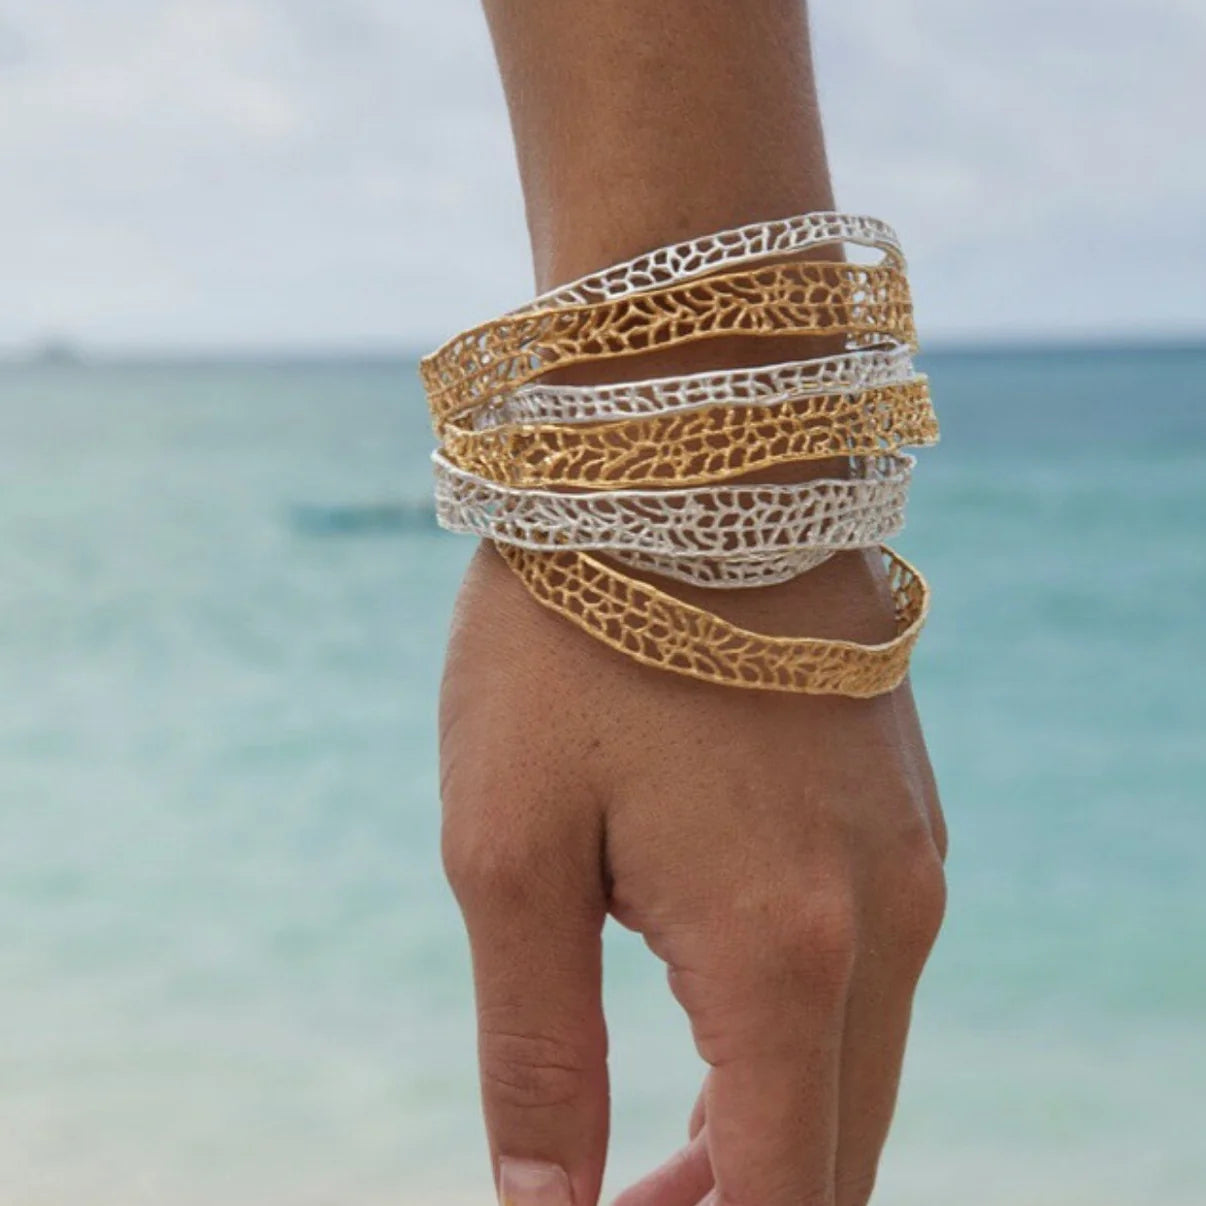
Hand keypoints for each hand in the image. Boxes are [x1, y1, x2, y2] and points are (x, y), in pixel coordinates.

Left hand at [439, 541, 946, 1205]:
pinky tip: (711, 1010)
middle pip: (840, 1150)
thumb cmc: (572, 642)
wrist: (682, 462)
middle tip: (610, 1195)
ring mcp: (911, 859)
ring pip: (862, 1065)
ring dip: (769, 1127)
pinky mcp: (900, 810)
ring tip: (647, 1136)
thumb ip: (537, 1047)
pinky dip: (801, 1035)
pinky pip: (872, 972)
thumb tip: (549, 1203)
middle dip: (734, 1200)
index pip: (785, 1197)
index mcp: (784, 952)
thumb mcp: (512, 849)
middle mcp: (887, 920)